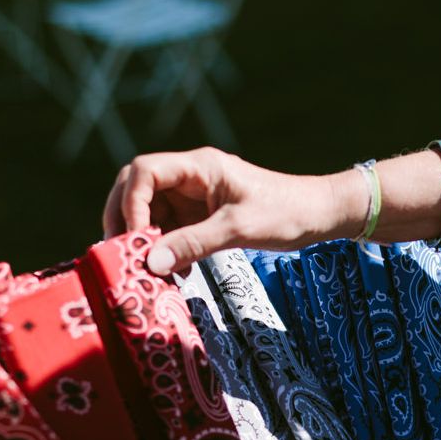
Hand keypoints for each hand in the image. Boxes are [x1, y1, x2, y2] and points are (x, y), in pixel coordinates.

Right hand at [103, 149, 364, 274]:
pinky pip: (171, 230)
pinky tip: (174, 273)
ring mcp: (194, 196)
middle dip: (124, 221)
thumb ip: (194, 243)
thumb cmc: (287, 213)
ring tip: (146, 271)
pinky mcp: (202, 216)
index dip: (130, 204)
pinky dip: (166, 250)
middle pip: (137, 189)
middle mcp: (191, 177)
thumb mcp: (239, 229)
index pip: (144, 172)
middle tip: (120, 255)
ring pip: (150, 212)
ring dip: (144, 240)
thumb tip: (151, 262)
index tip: (134, 239)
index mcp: (199, 166)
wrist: (319, 215)